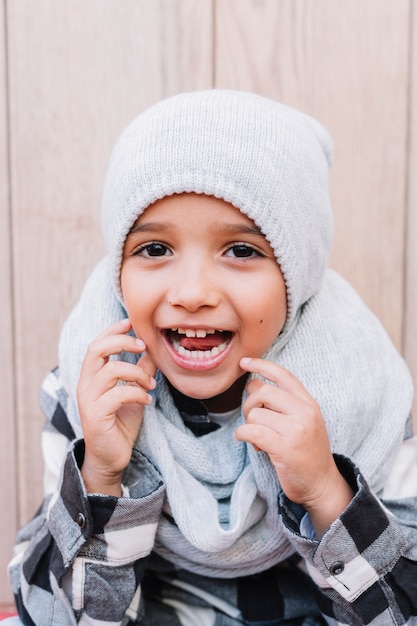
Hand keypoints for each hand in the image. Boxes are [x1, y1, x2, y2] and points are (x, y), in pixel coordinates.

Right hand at [76, 318, 156, 495]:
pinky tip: (148, 400)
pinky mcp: (96, 415)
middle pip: (96, 350)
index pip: (96, 345)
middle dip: (122, 342)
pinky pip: (118, 394)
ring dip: (137, 373)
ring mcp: (88, 400)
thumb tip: (153, 350)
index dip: (111, 331)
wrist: (111, 458)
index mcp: (91, 377)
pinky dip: (138, 393)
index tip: (130, 323)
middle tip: (143, 346)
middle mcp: (85, 385)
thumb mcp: (134, 392)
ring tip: (151, 384)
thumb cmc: (120, 424)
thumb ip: (141, 371)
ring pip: (111, 370)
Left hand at [235, 357, 352, 536]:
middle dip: (249, 404)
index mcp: (309, 403)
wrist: (322, 484)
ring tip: (258, 438)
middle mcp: (304, 412)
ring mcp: (296, 430)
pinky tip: (249, 442)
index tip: (244, 362)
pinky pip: (252, 431)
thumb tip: (253, 383)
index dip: (261, 365)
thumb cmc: (306, 452)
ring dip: (248, 425)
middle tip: (253, 420)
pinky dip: (243, 435)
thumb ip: (281, 402)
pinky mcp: (285, 449)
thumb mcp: (302, 421)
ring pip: (255, 413)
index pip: (283, 375)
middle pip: (263, 392)